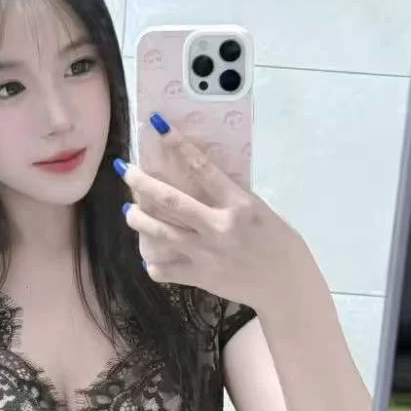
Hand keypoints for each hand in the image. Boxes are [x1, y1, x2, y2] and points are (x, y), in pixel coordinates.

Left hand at [114, 113, 301, 309]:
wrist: (285, 284)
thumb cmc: (277, 242)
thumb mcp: (258, 210)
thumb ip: (230, 197)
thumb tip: (200, 180)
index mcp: (238, 204)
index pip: (202, 167)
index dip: (177, 144)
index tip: (157, 126)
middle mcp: (219, 226)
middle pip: (170, 201)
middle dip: (142, 183)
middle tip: (124, 171)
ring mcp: (206, 253)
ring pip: (160, 233)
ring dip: (139, 220)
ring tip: (129, 212)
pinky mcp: (200, 277)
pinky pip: (166, 270)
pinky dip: (153, 264)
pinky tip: (148, 258)